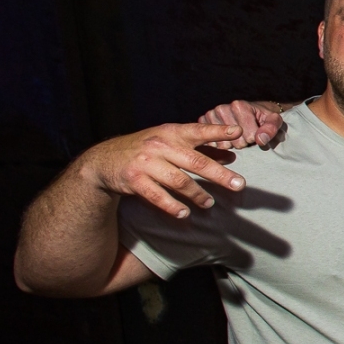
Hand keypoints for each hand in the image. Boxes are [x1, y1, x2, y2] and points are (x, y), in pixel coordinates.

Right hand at [78, 123, 246, 218]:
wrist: (105, 160)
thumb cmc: (147, 149)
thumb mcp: (171, 142)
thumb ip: (201, 148)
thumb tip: (231, 155)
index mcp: (171, 132)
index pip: (198, 130)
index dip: (218, 131)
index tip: (238, 133)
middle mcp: (160, 146)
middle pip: (195, 161)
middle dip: (219, 174)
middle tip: (238, 184)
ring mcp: (146, 163)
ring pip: (179, 181)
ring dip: (197, 194)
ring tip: (210, 203)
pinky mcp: (134, 181)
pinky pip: (157, 196)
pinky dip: (172, 206)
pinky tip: (184, 213)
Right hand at [199, 100, 286, 148]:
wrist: (251, 111)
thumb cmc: (263, 117)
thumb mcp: (274, 120)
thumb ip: (271, 128)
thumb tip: (260, 140)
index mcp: (239, 105)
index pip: (248, 136)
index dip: (254, 139)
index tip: (255, 133)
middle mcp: (222, 108)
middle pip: (234, 141)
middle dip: (243, 142)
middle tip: (245, 135)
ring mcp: (211, 115)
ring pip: (223, 144)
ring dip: (231, 145)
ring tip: (236, 136)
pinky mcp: (203, 123)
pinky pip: (211, 144)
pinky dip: (220, 145)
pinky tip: (225, 139)